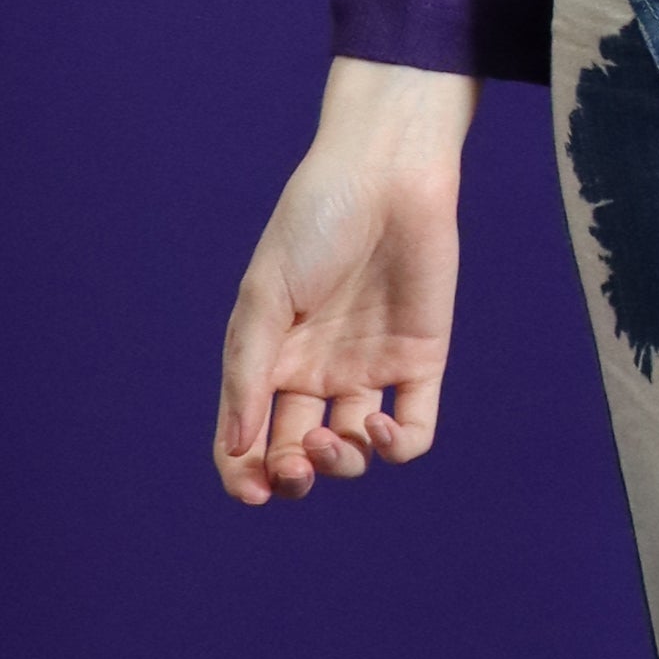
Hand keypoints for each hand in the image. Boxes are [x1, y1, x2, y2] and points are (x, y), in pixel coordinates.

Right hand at [214, 56, 480, 503]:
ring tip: (329, 439)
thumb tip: (236, 449)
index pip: (251, 439)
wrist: (386, 171)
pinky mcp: (421, 358)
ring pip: (354, 450)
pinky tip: (374, 423)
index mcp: (274, 357)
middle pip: (300, 454)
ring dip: (340, 464)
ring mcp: (371, 366)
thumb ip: (247, 372)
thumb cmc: (316, 221)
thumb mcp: (264, 295)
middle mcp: (320, 369)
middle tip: (293, 463)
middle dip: (292, 476)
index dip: (245, 475)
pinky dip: (394, 447)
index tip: (252, 488)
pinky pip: (413, 428)